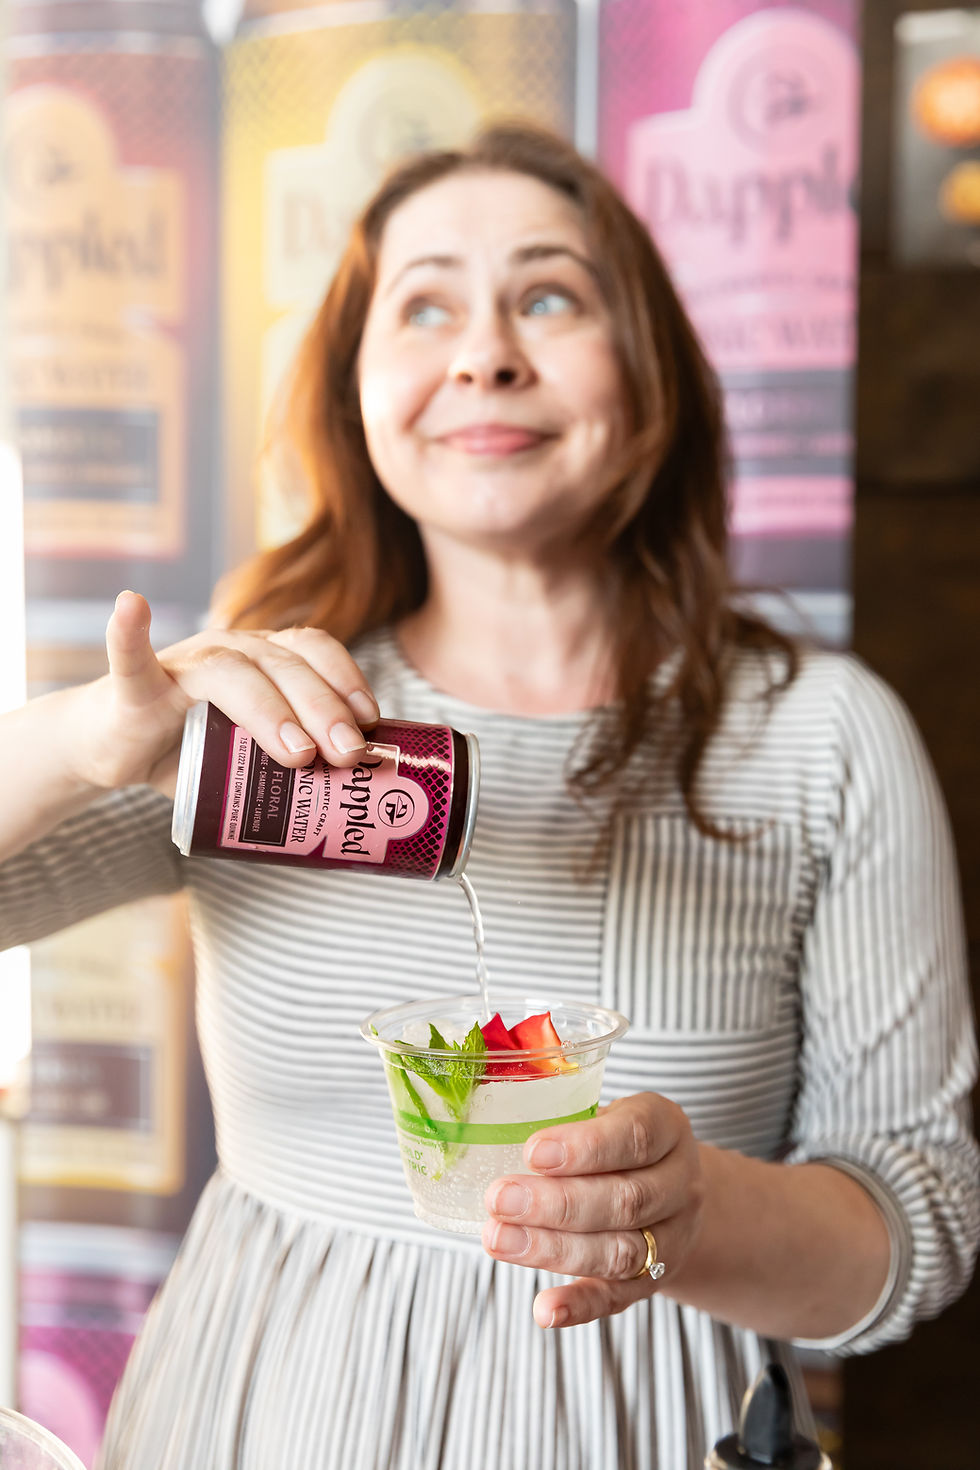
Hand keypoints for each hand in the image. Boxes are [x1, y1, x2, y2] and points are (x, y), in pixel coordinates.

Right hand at [71, 590, 379, 794]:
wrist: (116, 750)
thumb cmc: (194, 750)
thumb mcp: (252, 757)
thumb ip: (294, 770)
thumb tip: (358, 806)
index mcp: (264, 659)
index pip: (315, 650)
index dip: (346, 677)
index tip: (371, 720)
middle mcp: (230, 650)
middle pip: (284, 665)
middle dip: (323, 707)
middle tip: (348, 752)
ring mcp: (182, 664)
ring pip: (232, 672)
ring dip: (271, 709)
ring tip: (299, 753)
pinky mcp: (134, 687)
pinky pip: (131, 657)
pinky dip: (129, 633)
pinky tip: (132, 607)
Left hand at [482, 1093, 703, 1327]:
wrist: (671, 1190)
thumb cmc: (617, 1141)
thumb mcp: (604, 1113)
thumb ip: (562, 1114)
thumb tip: (496, 1120)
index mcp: (667, 1128)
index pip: (634, 1136)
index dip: (585, 1148)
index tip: (533, 1152)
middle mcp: (679, 1184)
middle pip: (626, 1200)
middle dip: (557, 1203)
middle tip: (499, 1199)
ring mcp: (671, 1238)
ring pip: (620, 1252)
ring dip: (554, 1250)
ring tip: (499, 1240)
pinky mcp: (651, 1282)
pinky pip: (617, 1298)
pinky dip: (580, 1305)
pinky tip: (544, 1310)